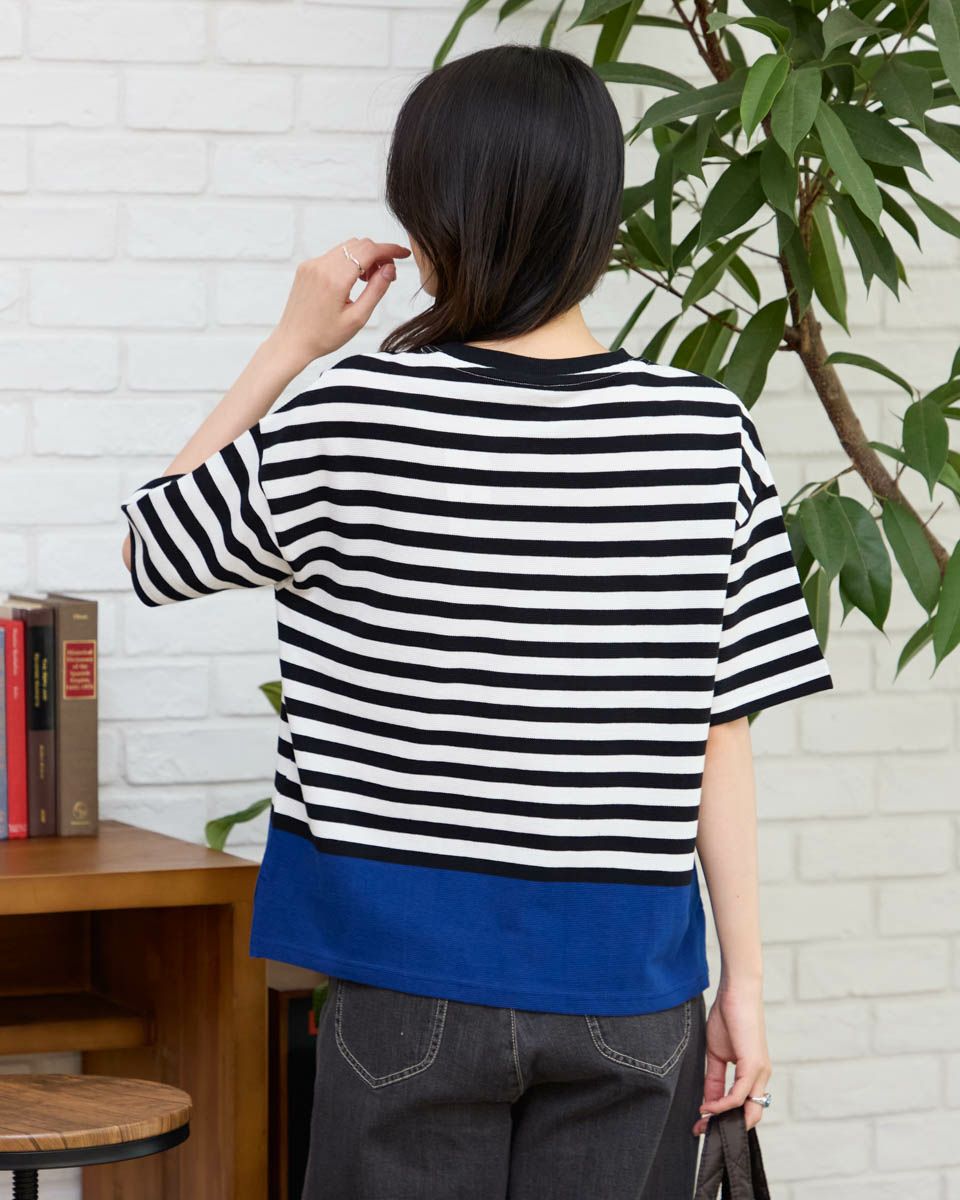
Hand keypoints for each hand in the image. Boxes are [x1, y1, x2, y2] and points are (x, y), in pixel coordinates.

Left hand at [270, 237, 411, 371]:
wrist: (292, 342)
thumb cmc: (324, 336)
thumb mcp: (357, 318)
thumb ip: (376, 290)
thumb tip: (390, 268)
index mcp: (335, 279)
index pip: (369, 250)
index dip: (390, 249)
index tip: (404, 254)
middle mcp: (321, 266)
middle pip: (359, 244)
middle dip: (378, 254)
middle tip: (388, 275)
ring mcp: (312, 264)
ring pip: (347, 247)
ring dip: (364, 257)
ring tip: (370, 281)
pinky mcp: (306, 267)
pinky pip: (334, 255)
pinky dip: (349, 261)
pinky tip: (353, 281)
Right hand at [692, 981, 771, 1136]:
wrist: (736, 992)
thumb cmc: (728, 1016)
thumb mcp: (716, 1053)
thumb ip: (714, 1078)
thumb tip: (707, 1102)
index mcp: (754, 1073)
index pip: (741, 1106)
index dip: (722, 1118)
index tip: (700, 1124)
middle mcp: (761, 1076)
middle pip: (751, 1115)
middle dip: (726, 1127)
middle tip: (701, 1130)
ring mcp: (760, 1072)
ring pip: (749, 1110)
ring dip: (723, 1119)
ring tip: (702, 1121)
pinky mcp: (754, 1065)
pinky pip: (739, 1095)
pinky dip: (722, 1105)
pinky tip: (707, 1106)